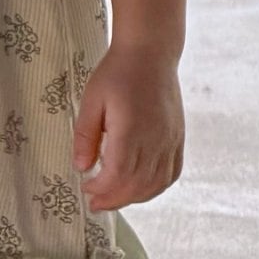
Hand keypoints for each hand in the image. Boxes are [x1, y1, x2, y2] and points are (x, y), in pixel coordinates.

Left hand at [72, 43, 184, 211]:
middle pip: (137, 185)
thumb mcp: (91, 100)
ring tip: (114, 199)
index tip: (85, 188)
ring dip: (134, 197)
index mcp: (131, 130)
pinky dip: (156, 188)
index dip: (101, 189)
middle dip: (113, 200)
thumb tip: (81, 167)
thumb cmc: (117, 73)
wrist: (150, 54)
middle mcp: (155, 139)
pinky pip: (171, 173)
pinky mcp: (177, 138)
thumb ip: (85, 136)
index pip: (118, 175)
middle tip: (94, 204)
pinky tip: (140, 189)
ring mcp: (170, 140)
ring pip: (156, 183)